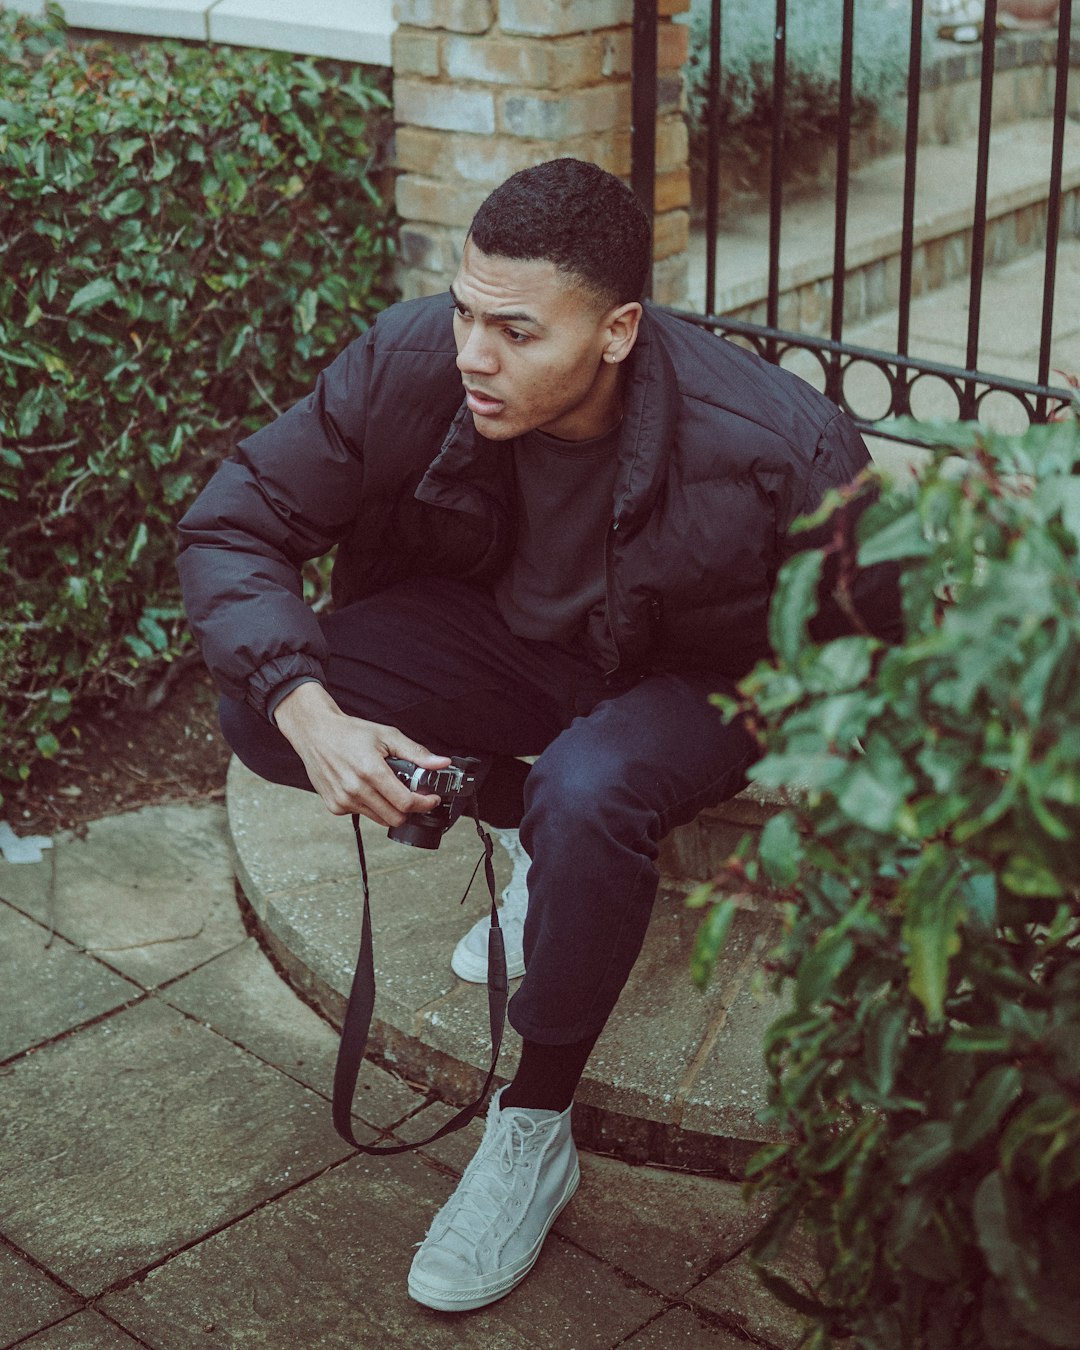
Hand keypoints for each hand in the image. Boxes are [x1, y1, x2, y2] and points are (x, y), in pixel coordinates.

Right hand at [273, 683, 449, 823]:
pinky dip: (370, 806)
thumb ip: (416, 753)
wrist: (315, 732)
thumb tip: (441, 763)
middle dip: (409, 809)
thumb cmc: (348, 733)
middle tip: (411, 795)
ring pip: (379, 819)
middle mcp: (355, 789)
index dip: (424, 804)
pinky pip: (362, 815)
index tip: (431, 799)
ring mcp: (343, 800)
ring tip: (385, 787)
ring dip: (389, 808)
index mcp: (371, 771)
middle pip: (395, 817)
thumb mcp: (387, 735)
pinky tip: (365, 788)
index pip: (405, 802)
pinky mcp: (334, 806)